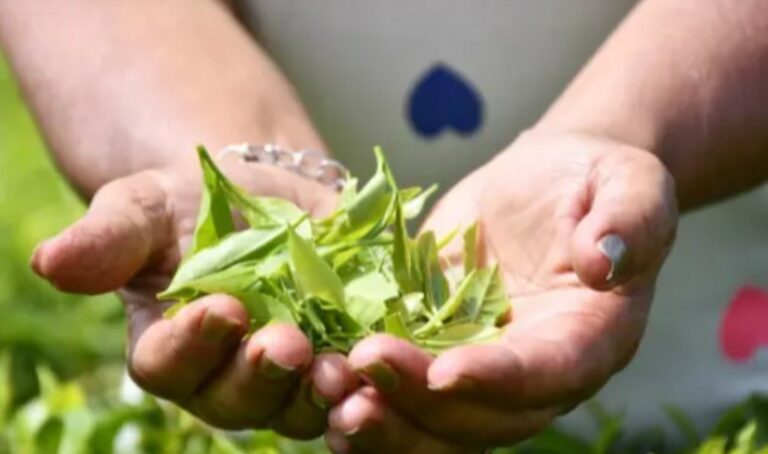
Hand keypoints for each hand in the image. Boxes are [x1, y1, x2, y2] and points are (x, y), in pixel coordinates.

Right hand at [31, 160, 357, 438]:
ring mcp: (290, 377)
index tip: (220, 310)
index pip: (170, 367)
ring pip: (300, 405)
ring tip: (344, 366)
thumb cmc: (189, 205)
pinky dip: (370, 381)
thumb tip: (48, 260)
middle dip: (262, 374)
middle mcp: (229, 376)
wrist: (263, 195)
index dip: (192, 346)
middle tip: (288, 345)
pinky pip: (355, 386)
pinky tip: (389, 361)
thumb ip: (108, 239)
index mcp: (172, 349)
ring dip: (321, 392)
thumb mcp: (145, 208)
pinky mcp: (342, 357)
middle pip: (239, 399)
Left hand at [324, 131, 677, 451]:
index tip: (446, 372)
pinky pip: (403, 394)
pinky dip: (363, 398)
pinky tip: (319, 384)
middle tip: (359, 377)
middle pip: (482, 419)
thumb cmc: (592, 178)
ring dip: (383, 422)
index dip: (500, 380)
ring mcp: (482, 368)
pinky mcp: (437, 350)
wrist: (546, 183)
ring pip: (436, 426)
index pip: (548, 373)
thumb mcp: (627, 181)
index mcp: (590, 338)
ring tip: (328, 393)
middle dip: (419, 405)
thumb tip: (607, 261)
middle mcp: (536, 372)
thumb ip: (631, 219)